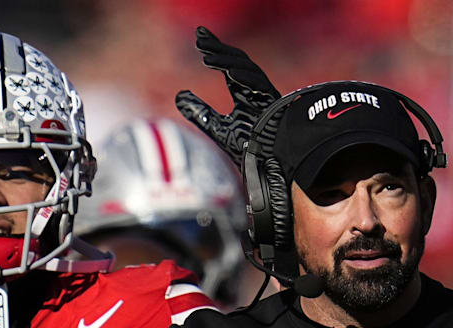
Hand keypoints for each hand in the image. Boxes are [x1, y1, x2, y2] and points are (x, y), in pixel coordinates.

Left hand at [175, 26, 279, 165]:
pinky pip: (260, 85)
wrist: (269, 166)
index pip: (230, 67)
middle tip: (199, 37)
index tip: (199, 38)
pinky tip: (229, 72)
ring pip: (247, 69)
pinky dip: (245, 78)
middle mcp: (256, 91)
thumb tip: (179, 96)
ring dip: (227, 61)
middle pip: (238, 62)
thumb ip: (199, 112)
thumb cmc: (249, 150)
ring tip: (206, 58)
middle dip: (219, 48)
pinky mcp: (274, 104)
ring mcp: (266, 96)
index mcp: (246, 95)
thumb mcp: (216, 128)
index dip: (216, 51)